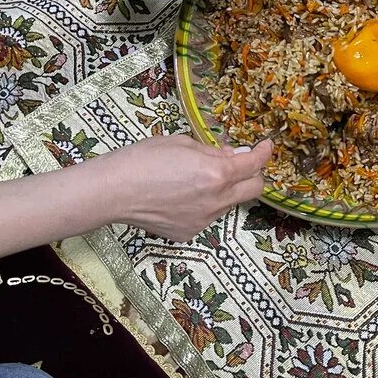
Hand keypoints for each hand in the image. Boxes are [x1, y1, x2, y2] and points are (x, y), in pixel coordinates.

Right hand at [93, 134, 273, 240]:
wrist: (112, 191)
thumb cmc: (143, 159)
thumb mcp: (182, 143)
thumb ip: (212, 152)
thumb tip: (231, 157)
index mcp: (217, 174)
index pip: (254, 164)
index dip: (264, 153)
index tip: (264, 147)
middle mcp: (216, 200)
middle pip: (254, 190)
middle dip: (253, 174)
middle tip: (241, 164)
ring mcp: (204, 220)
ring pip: (230, 203)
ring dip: (226, 189)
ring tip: (197, 179)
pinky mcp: (189, 233)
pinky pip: (208, 216)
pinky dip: (205, 204)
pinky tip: (181, 196)